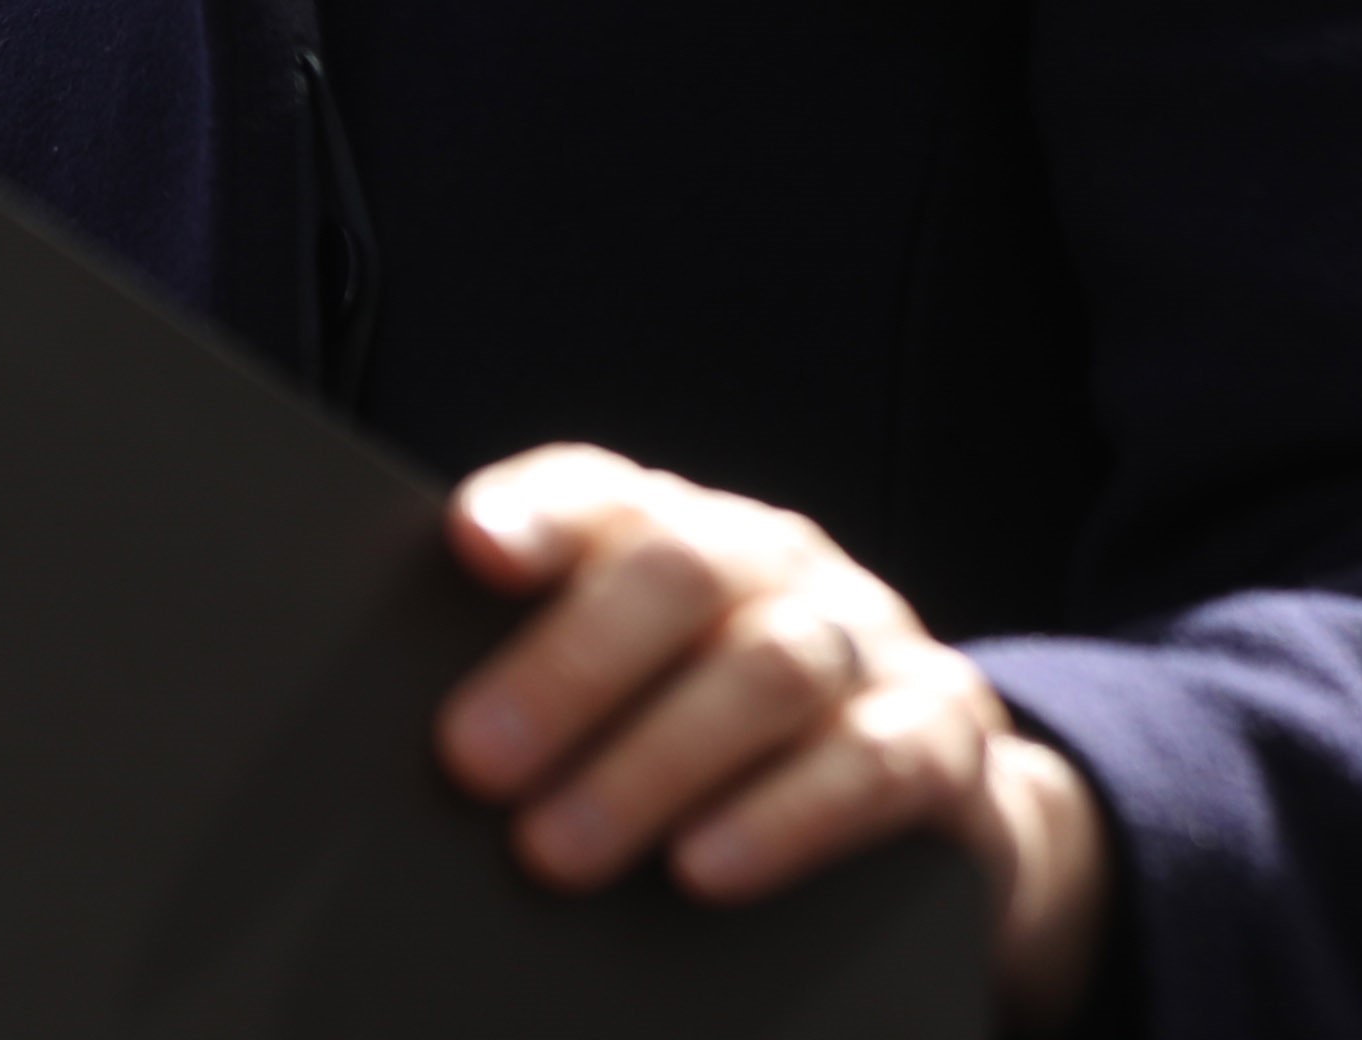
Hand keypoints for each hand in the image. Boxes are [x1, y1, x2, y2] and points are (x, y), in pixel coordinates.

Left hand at [437, 444, 1105, 1023]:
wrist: (933, 790)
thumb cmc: (725, 740)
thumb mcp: (642, 688)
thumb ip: (547, 680)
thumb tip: (419, 747)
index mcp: (688, 534)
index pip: (608, 492)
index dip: (542, 510)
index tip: (470, 545)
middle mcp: (780, 565)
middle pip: (681, 574)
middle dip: (570, 666)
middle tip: (472, 761)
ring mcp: (870, 642)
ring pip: (771, 669)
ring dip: (656, 761)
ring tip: (555, 850)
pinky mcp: (943, 738)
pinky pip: (872, 766)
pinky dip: (784, 819)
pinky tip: (705, 870)